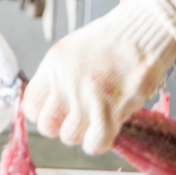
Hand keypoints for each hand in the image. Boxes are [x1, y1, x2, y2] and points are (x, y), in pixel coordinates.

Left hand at [24, 0, 175, 155]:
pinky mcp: (110, 110)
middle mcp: (65, 82)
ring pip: (70, 137)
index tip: (58, 112)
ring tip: (98, 118)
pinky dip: (100, 141)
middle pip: (47, 127)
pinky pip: (94, 144)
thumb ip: (58, 77)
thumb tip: (49, 105)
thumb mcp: (73, 50)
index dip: (44, 113)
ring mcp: (86, 97)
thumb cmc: (113, 41)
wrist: (145, 30)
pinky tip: (108, 127)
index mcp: (54, 65)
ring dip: (84, 133)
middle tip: (79, 117)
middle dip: (62, 126)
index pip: (30, 106)